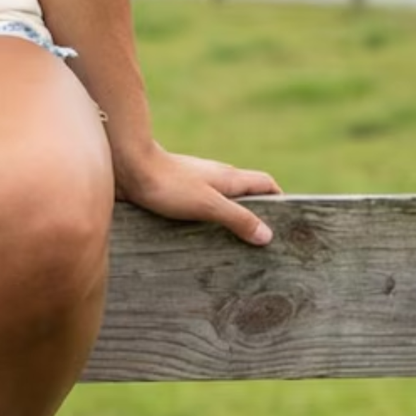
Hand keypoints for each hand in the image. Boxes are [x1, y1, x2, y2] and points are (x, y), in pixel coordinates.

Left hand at [113, 144, 281, 246]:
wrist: (127, 165)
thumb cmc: (167, 183)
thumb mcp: (208, 204)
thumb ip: (238, 218)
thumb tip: (268, 235)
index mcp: (228, 178)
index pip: (265, 183)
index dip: (280, 200)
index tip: (289, 225)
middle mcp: (214, 177)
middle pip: (245, 193)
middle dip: (256, 214)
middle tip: (262, 246)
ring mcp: (194, 182)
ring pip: (221, 199)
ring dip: (230, 218)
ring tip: (234, 250)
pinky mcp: (175, 190)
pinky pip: (199, 205)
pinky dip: (207, 219)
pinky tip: (200, 239)